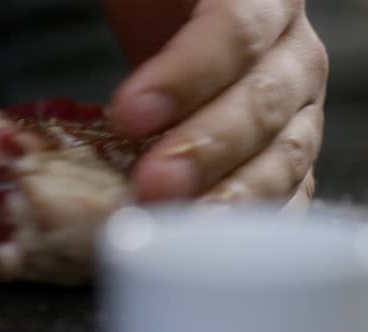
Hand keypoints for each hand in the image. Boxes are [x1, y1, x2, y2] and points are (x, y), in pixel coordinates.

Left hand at [104, 0, 325, 209]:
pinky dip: (257, 216)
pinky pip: (290, 188)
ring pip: (283, 156)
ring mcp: (296, 110)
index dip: (186, 76)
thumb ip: (142, 5)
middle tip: (154, 183)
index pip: (236, 31)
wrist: (184, 23)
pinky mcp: (286, 153)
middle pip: (263, 103)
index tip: (130, 115)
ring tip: (185, 222)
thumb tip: (122, 69)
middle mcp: (290, 56)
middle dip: (208, 148)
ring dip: (233, 194)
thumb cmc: (162, 6)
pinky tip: (222, 235)